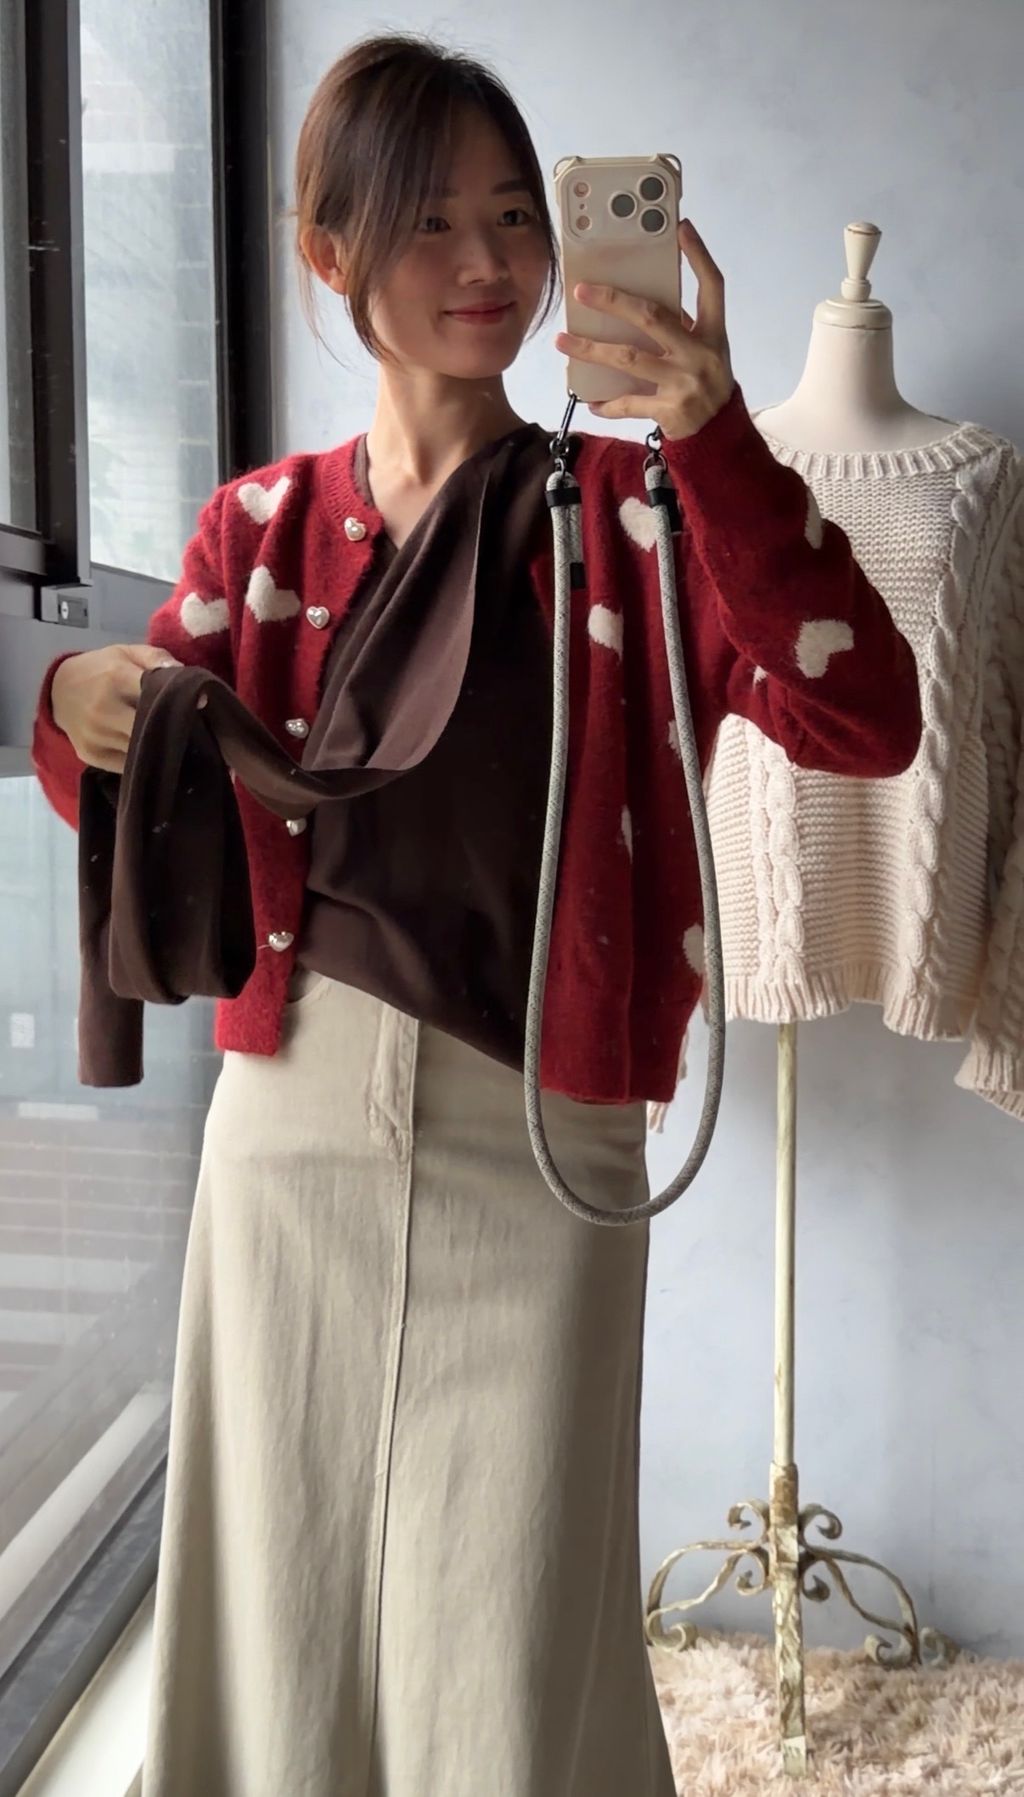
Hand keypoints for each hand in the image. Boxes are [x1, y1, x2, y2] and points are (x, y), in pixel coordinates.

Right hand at [50, 643, 180, 772]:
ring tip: (171, 740)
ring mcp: (96, 735)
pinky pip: (129, 764)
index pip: (157, 694)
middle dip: (171, 729)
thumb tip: (187, 678)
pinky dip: (142, 759)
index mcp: (116, 678)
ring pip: (142, 749)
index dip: (179, 702)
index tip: (197, 706)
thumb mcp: (126, 653)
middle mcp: (104, 709)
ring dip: (159, 748)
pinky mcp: (92, 755)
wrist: (57, 691)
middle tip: (190, 729)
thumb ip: (157, 659)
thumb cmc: (101, 670)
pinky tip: (150, 751)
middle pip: (151, 727)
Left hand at [553, 218, 734, 440]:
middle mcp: (700, 353)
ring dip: (591, 349)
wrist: (719, 434)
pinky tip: (587, 399)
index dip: (699, 255)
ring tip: (563, 341)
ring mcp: (684, 382)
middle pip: (652, 317)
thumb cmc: (706, 382)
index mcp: (713, 332)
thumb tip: (637, 301)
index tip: (681, 228)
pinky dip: (606, 403)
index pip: (711, 285)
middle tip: (581, 292)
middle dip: (614, 301)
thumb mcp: (706, 350)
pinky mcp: (670, 410)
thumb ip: (682, 326)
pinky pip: (629, 403)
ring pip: (628, 358)